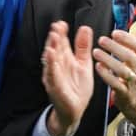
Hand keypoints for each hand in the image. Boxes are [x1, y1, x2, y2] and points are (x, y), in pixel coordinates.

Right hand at [42, 21, 93, 135]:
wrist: (75, 110)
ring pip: (51, 62)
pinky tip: (52, 60)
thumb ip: (83, 47)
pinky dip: (52, 69)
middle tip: (56, 28)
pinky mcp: (55, 89)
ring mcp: (55, 77)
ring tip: (53, 40)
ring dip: (51, 51)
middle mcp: (57, 67)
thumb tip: (85, 28)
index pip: (61, 44)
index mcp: (65, 60)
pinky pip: (53, 78)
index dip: (61, 34)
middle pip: (54, 50)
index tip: (61, 24)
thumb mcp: (84, 64)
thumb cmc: (78, 87)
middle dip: (54, 40)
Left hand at [93, 19, 135, 124]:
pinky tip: (98, 67)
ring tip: (96, 52)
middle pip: (131, 57)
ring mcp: (134, 83)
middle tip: (102, 40)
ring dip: (109, 60)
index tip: (115, 33)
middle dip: (116, 48)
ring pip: (122, 71)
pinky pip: (116, 84)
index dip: (128, 39)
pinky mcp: (125, 93)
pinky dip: (106, 75)